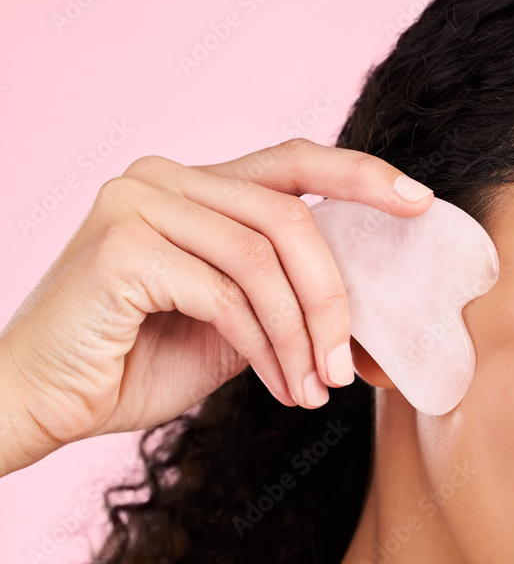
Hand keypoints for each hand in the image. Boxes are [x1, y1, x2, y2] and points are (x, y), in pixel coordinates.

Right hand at [0, 138, 433, 468]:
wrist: (44, 401)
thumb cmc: (137, 362)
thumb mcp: (235, 326)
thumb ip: (286, 299)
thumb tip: (368, 316)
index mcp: (195, 186)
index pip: (292, 162)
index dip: (360, 176)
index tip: (419, 202)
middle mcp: (165, 179)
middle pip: (288, 217)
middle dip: (334, 296)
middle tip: (349, 365)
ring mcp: (138, 203)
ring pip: (263, 257)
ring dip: (302, 332)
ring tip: (317, 388)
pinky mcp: (122, 245)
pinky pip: (226, 293)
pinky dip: (264, 345)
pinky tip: (279, 385)